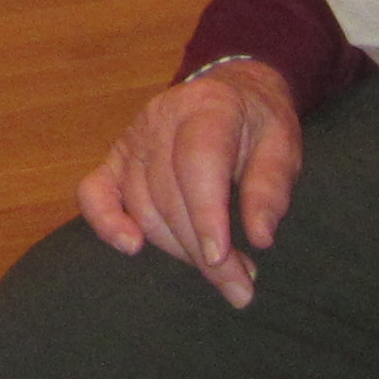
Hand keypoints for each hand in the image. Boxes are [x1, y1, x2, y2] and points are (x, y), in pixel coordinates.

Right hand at [76, 60, 302, 305]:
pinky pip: (94, 192)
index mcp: (207, 106)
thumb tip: (260, 238)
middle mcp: (161, 117)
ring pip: (142, 203)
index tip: (222, 260)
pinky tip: (131, 247)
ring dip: (177, 248)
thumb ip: (271, 188)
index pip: (197, 161)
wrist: (230, 92)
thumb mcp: (283, 144)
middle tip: (239, 286)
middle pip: (169, 192)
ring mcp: (132, 137)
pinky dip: (106, 222)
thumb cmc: (258, 124)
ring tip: (219, 273)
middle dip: (201, 249)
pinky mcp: (114, 157)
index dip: (207, 214)